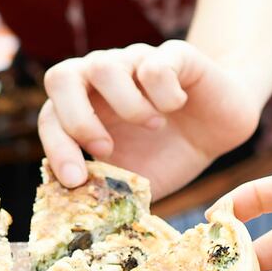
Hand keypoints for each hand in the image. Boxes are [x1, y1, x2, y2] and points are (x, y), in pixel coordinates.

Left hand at [40, 41, 259, 197]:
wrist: (220, 128)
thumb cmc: (169, 152)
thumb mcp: (136, 179)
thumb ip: (108, 190)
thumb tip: (81, 215)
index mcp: (84, 107)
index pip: (51, 118)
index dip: (57, 148)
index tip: (76, 181)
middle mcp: (101, 78)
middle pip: (61, 77)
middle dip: (77, 120)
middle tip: (106, 149)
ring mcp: (134, 61)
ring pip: (104, 66)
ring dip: (126, 107)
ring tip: (154, 126)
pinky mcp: (172, 54)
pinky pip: (153, 65)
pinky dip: (164, 93)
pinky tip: (177, 105)